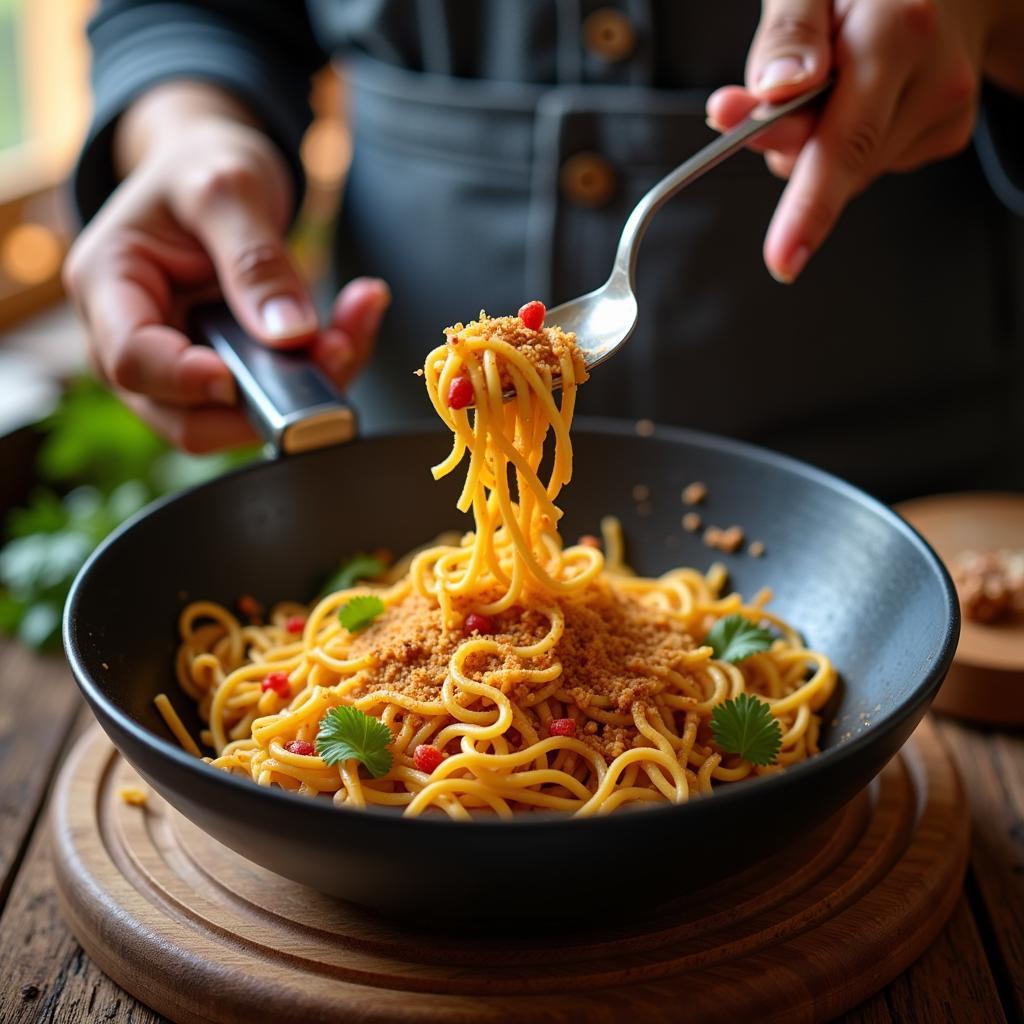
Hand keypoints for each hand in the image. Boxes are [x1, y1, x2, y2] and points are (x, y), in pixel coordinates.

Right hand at [64, 84, 389, 451]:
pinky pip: (270, 399)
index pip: (131, 361)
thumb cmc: (201, 169)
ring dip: (306, 388)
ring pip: (236, 419)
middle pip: (185, 416)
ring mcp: (176, 370)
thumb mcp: (227, 188)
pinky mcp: (223, 377)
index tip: (238, 376)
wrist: (213, 174)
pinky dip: (319, 371)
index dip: (186, 380)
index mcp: (105, 286)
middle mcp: (129, 341)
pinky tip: (354, 323)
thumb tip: (289, 334)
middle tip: (337, 349)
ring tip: (353, 328)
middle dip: (267, 400)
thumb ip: (255, 259)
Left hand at [706, 0, 1021, 282]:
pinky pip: (868, 166)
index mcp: (898, 31)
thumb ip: (789, 33)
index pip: (845, 142)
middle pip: (837, 165)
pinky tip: (861, 99)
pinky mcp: (946, 135)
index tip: (782, 257)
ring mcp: (946, 112)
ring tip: (829, 81)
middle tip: (741, 113)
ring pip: (848, 172)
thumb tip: (774, 92)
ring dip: (815, 143)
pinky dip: (846, 144)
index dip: (807, 208)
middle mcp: (934, 77)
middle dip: (786, 151)